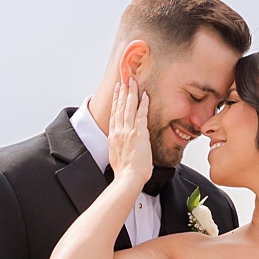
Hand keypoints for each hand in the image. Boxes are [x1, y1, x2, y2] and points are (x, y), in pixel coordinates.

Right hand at [108, 76, 153, 193]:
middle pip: (120, 107)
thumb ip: (121, 149)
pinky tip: (145, 95)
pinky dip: (143, 104)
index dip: (116, 102)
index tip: (117, 92)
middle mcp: (119, 131)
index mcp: (114, 137)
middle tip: (124, 80)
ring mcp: (128, 131)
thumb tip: (125, 149)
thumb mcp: (118, 158)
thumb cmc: (125, 173)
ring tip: (132, 82)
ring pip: (128, 107)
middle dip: (122, 92)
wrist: (127, 178)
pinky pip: (141, 115)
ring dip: (131, 93)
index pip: (114, 115)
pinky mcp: (138, 133)